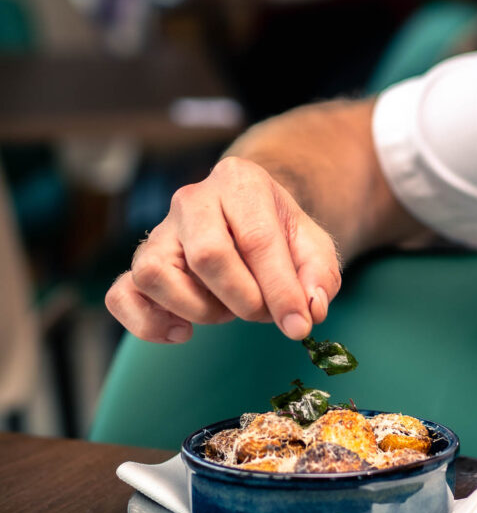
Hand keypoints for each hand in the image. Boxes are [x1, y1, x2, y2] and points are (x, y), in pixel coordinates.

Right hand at [105, 156, 341, 343]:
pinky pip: (122, 295)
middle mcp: (192, 199)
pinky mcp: (143, 261)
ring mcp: (161, 230)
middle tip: (263, 312)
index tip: (299, 325)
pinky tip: (182, 331)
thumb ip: (319, 276)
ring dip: (197, 309)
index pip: (256, 239)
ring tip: (225, 311)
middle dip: (243, 298)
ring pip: (155, 274)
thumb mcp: (313, 245)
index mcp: (240, 181)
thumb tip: (310, 310)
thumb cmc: (280, 232)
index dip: (280, 289)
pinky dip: (148, 322)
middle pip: (207, 255)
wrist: (249, 215)